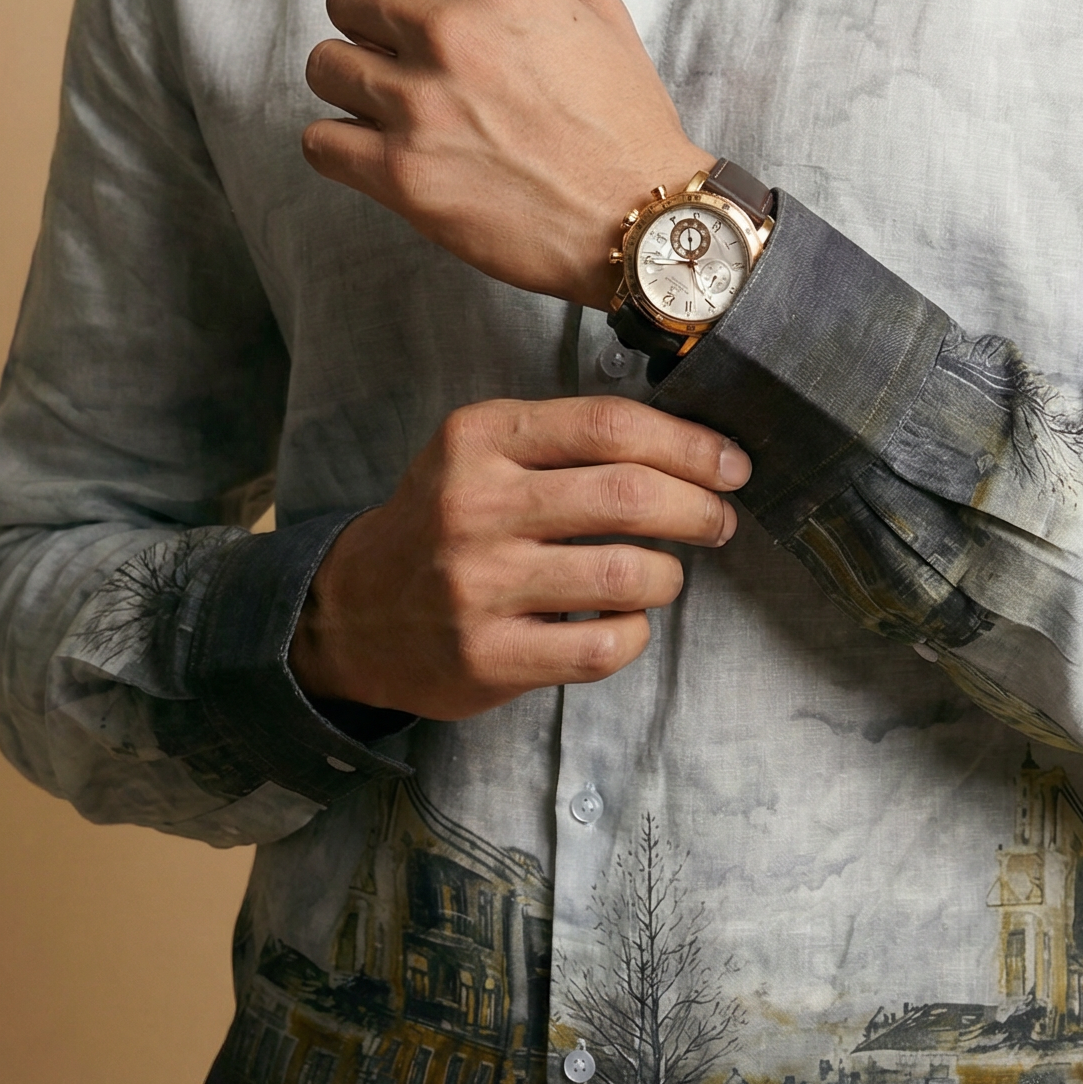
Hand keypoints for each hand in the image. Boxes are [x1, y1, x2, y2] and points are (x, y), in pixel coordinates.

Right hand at [289, 396, 749, 717]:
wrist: (353, 610)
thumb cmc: (445, 519)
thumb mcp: (483, 452)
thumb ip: (566, 440)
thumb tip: (689, 446)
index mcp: (481, 438)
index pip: (608, 425)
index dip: (687, 444)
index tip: (729, 462)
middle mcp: (476, 505)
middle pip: (628, 495)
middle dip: (698, 507)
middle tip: (720, 518)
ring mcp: (480, 586)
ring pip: (626, 575)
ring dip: (670, 574)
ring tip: (667, 573)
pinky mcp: (488, 657)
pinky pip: (603, 647)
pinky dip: (635, 633)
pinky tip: (626, 622)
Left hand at [303, 0, 702, 305]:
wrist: (641, 215)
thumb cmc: (624, 115)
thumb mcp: (592, 11)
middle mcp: (449, 31)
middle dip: (365, 18)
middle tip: (396, 49)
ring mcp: (419, 104)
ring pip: (325, 66)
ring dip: (351, 80)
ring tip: (388, 101)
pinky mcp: (400, 174)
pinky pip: (319, 141)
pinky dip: (340, 144)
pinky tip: (375, 148)